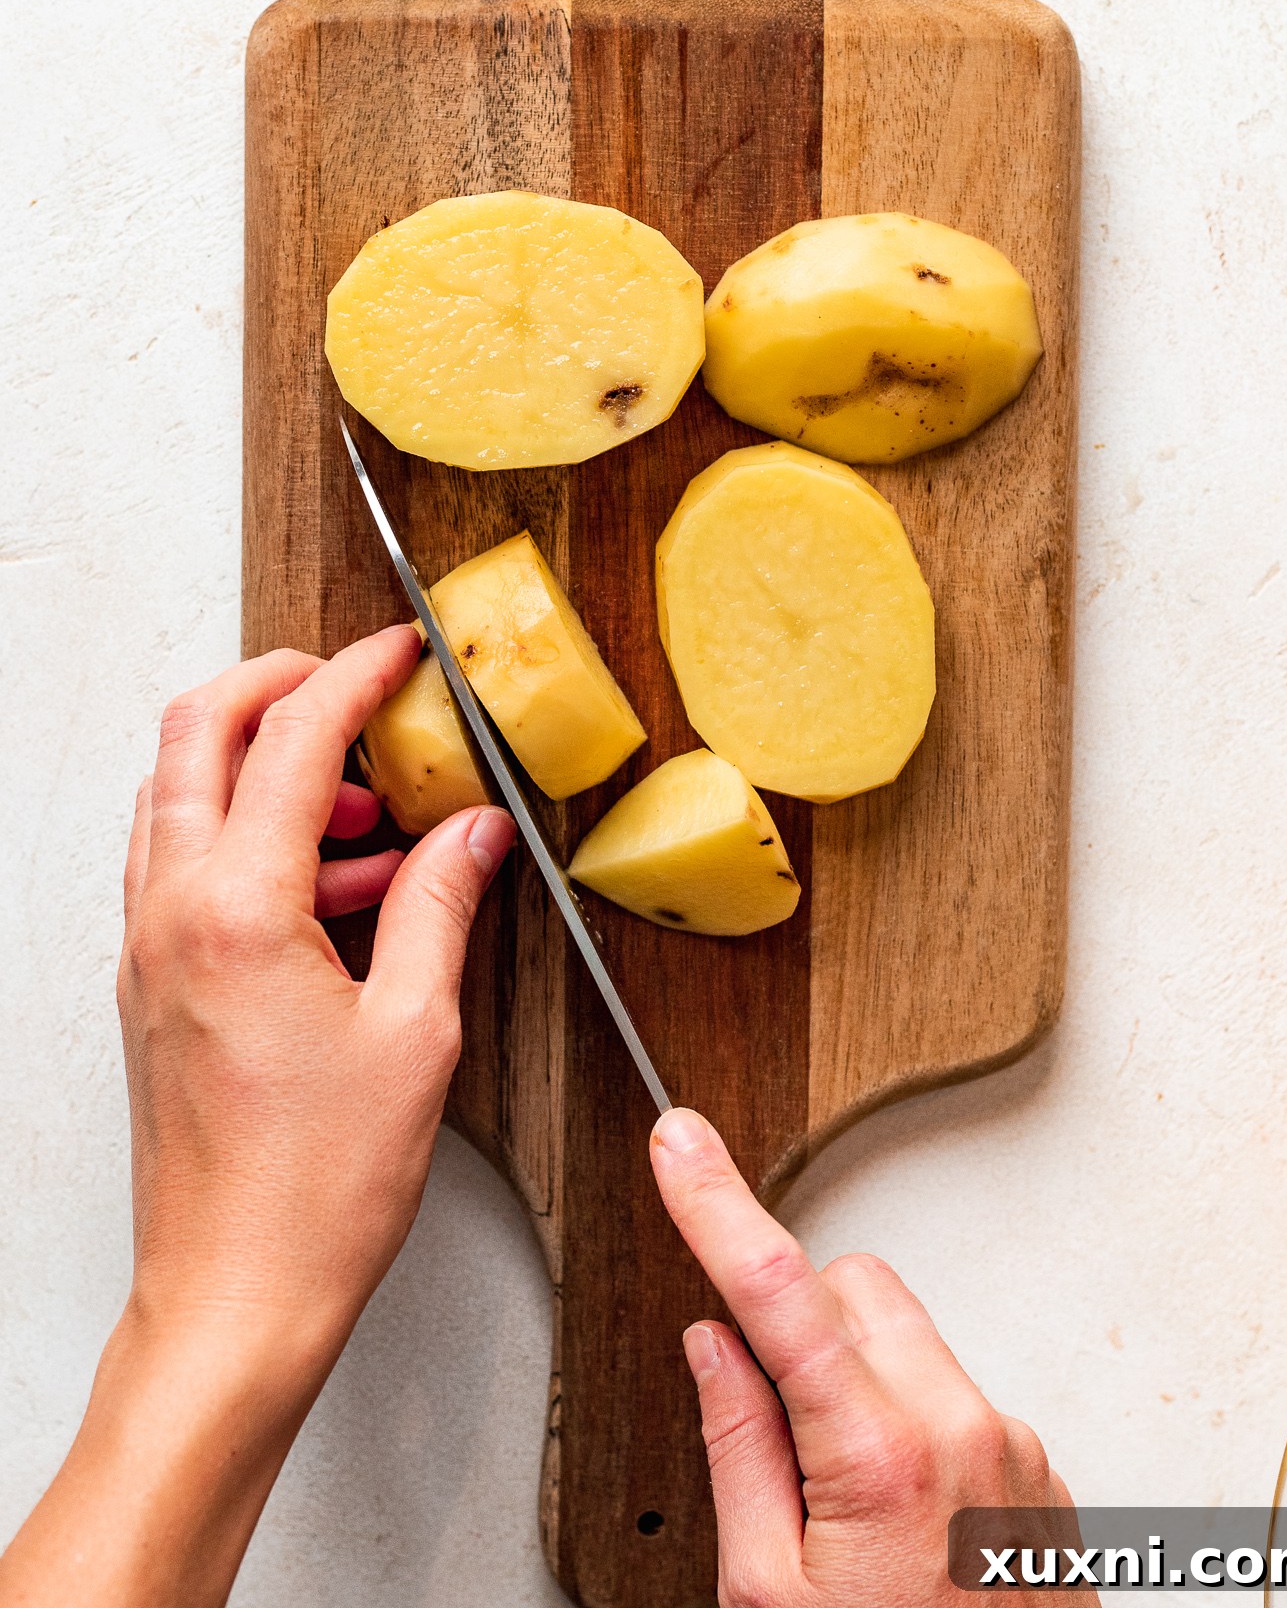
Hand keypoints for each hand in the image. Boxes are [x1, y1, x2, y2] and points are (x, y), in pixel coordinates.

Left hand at [117, 627, 511, 1368]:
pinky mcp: (152, 986)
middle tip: (354, 688)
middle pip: (195, 733)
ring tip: (367, 813)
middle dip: (276, 685)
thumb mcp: (416, 1033)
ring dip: (263, 767)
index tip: (400, 652)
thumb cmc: (314, 1193)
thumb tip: (471, 834)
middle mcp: (171, 914)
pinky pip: (185, 864)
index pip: (291, 740)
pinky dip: (250, 838)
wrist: (234, 1299)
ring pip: (179, 795)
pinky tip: (338, 890)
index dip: (355, 676)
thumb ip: (440, 906)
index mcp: (236, 910)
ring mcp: (149, 949)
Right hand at [651, 1109, 1088, 1607]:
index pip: (777, 1288)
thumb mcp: (768, 1599)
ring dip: (858, 1378)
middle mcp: (965, 1429)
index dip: (716, 1203)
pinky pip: (956, 1395)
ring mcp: (1015, 1448)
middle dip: (800, 1323)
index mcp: (883, 1456)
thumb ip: (737, 1450)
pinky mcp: (1042, 1473)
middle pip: (856, 1288)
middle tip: (773, 1428)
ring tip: (843, 1503)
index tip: (681, 1141)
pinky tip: (897, 1522)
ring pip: (907, 1339)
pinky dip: (911, 1422)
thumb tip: (715, 1347)